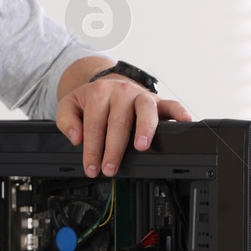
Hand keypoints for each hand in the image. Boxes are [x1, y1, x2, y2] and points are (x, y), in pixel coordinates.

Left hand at [56, 77, 191, 177]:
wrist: (106, 83)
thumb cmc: (91, 99)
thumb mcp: (69, 105)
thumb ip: (66, 121)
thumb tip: (76, 137)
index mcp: (99, 93)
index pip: (94, 125)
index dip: (92, 149)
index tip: (92, 167)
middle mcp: (121, 92)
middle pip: (118, 122)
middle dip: (114, 148)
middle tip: (110, 168)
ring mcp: (141, 96)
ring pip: (145, 111)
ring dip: (144, 129)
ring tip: (141, 146)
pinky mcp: (157, 100)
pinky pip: (171, 104)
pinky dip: (179, 112)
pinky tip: (184, 121)